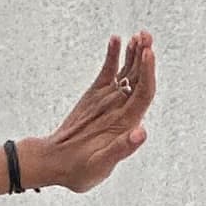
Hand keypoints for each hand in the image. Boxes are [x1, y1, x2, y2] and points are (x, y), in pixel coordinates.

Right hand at [26, 34, 155, 195]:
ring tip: (139, 34)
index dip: (149, 73)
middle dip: (144, 56)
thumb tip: (142, 132)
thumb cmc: (79, 171)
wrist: (57, 163)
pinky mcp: (95, 94)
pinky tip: (115, 40)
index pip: (144, 94)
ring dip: (133, 53)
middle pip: (139, 78)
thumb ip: (121, 149)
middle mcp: (122, 109)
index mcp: (127, 124)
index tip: (148, 54)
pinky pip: (107, 72)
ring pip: (127, 72)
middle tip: (146, 35)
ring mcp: (109, 100)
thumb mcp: (100, 165)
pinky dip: (113, 56)